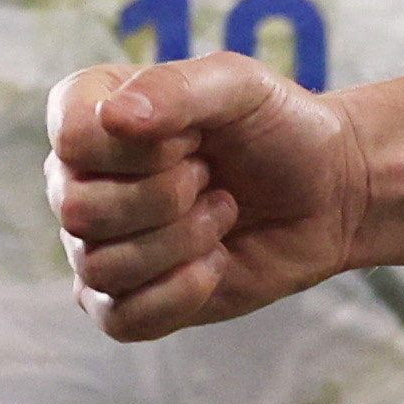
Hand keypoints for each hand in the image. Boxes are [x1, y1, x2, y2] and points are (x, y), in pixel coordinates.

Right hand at [48, 54, 372, 338]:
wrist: (330, 192)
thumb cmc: (279, 128)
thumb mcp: (241, 86)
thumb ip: (176, 87)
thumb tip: (112, 117)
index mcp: (92, 112)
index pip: (73, 140)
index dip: (145, 147)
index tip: (195, 136)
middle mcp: (78, 179)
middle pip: (78, 209)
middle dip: (168, 196)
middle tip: (212, 176)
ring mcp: (95, 243)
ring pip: (101, 266)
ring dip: (184, 241)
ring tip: (222, 212)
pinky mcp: (123, 301)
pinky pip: (121, 318)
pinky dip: (181, 293)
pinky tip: (216, 263)